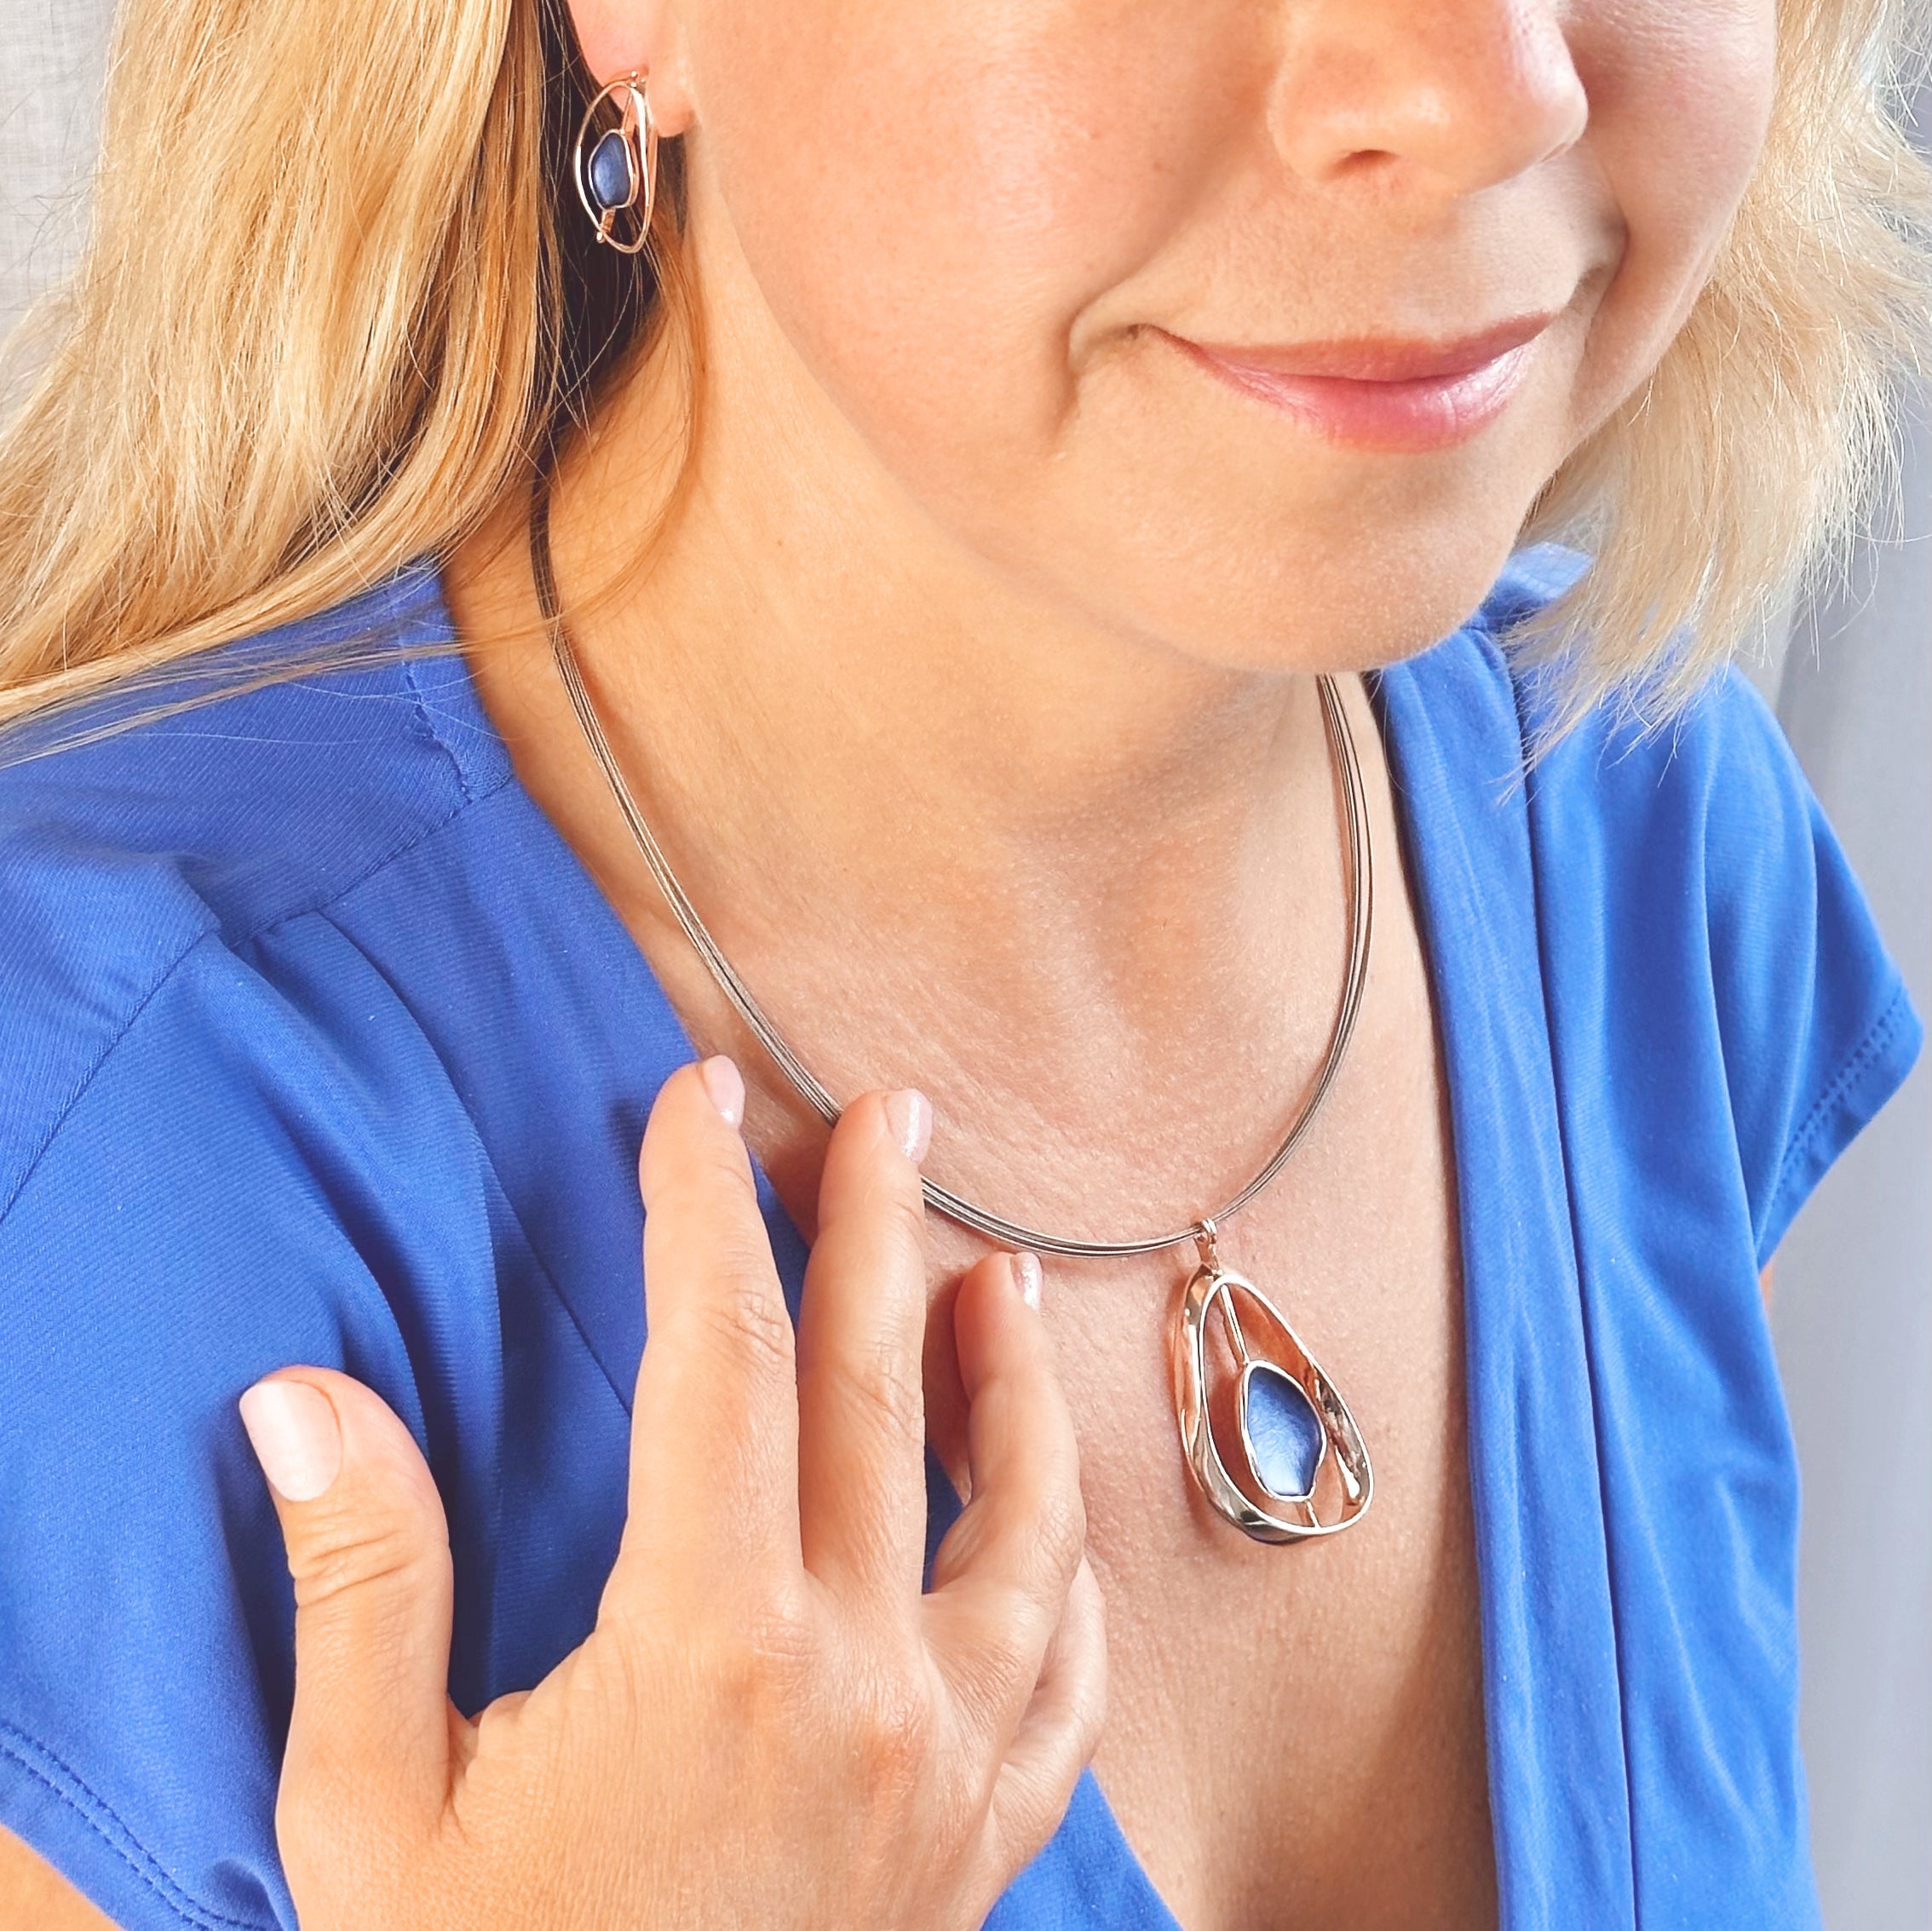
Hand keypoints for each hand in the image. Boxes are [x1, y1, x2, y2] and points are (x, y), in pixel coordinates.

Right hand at [239, 1057, 1104, 1929]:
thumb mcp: (372, 1820)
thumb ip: (362, 1591)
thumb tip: (307, 1401)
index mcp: (706, 1648)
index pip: (720, 1360)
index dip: (708, 1211)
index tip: (700, 1103)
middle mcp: (860, 1682)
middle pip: (883, 1394)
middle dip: (880, 1230)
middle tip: (893, 1116)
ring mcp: (946, 1763)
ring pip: (1023, 1516)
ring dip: (1015, 1376)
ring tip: (1000, 1272)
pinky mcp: (983, 1841)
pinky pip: (1066, 1676)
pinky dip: (1070, 1567)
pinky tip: (1057, 1507)